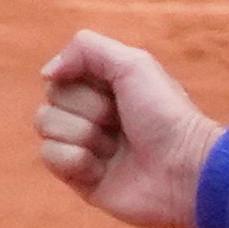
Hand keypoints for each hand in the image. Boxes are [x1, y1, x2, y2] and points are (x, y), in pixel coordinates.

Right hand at [36, 29, 221, 227]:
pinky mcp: (79, 178)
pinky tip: (103, 169)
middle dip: (87, 110)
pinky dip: (77, 160)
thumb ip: (85, 49)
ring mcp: (83, 147)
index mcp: (103, 88)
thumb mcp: (132, 63)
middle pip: (51, 100)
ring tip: (115, 148)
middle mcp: (90, 115)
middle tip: (119, 122)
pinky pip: (50, 158)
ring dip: (84, 134)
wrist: (182, 169)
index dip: (82, 83)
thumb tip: (46, 74)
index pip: (61, 76)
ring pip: (46, 127)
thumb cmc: (164, 115)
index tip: (114, 92)